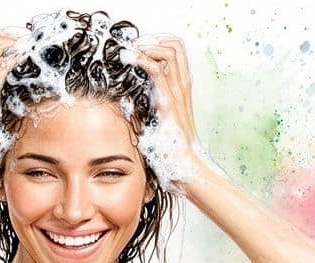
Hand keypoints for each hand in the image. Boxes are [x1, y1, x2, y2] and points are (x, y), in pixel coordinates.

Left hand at [132, 37, 224, 192]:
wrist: (186, 171)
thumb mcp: (158, 127)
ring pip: (170, 53)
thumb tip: (128, 108)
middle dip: (153, 39)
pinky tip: (130, 59)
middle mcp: (181, 90)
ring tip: (130, 50)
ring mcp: (177, 96)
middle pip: (176, 47)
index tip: (139, 47)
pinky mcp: (168, 105)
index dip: (159, 44)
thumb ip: (149, 113)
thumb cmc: (172, 154)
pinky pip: (158, 73)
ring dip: (147, 46)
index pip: (176, 54)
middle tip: (134, 45)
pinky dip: (143, 60)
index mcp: (180, 92)